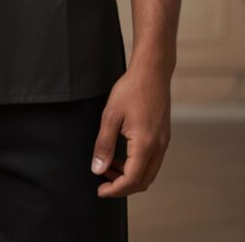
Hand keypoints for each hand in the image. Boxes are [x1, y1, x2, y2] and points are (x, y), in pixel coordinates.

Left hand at [90, 63, 171, 197]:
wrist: (152, 71)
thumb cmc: (131, 89)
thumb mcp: (110, 115)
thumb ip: (104, 145)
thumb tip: (97, 169)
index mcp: (145, 144)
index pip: (132, 180)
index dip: (115, 189)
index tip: (100, 190)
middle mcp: (159, 147)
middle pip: (143, 181)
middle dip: (122, 186)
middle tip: (102, 180)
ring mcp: (163, 142)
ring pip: (149, 172)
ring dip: (130, 176)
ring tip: (109, 166)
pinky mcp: (163, 136)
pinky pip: (152, 161)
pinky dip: (137, 166)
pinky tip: (122, 155)